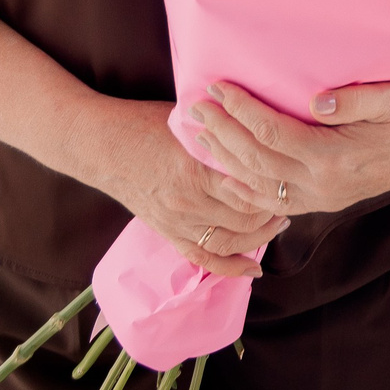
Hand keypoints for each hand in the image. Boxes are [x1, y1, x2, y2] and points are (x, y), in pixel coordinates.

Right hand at [95, 104, 288, 277]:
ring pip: (229, 242)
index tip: (288, 178)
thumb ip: (220, 133)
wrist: (101, 145)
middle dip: (273, 212)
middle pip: (244, 219)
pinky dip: (230, 268)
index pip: (248, 190)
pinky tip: (253, 269)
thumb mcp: (187, 121)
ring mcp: (176, 222)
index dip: (273, 188)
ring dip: (259, 237)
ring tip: (278, 225)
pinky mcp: (167, 232)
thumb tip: (257, 127)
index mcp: (194, 170)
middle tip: (289, 199)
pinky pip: (203, 258)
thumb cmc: (143, 124)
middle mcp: (187, 202)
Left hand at [186, 34, 389, 216]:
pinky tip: (225, 172)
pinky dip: (243, 187)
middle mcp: (322, 185)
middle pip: (256, 160)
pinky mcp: (322, 201)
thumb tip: (316, 100)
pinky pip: (272, 201)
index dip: (241, 109)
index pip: (272, 133)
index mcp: (334, 158)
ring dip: (225, 158)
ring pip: (258, 185)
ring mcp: (320, 198)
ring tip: (199, 133)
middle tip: (195, 107)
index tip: (218, 85)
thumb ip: (356, 99)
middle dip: (222, 132)